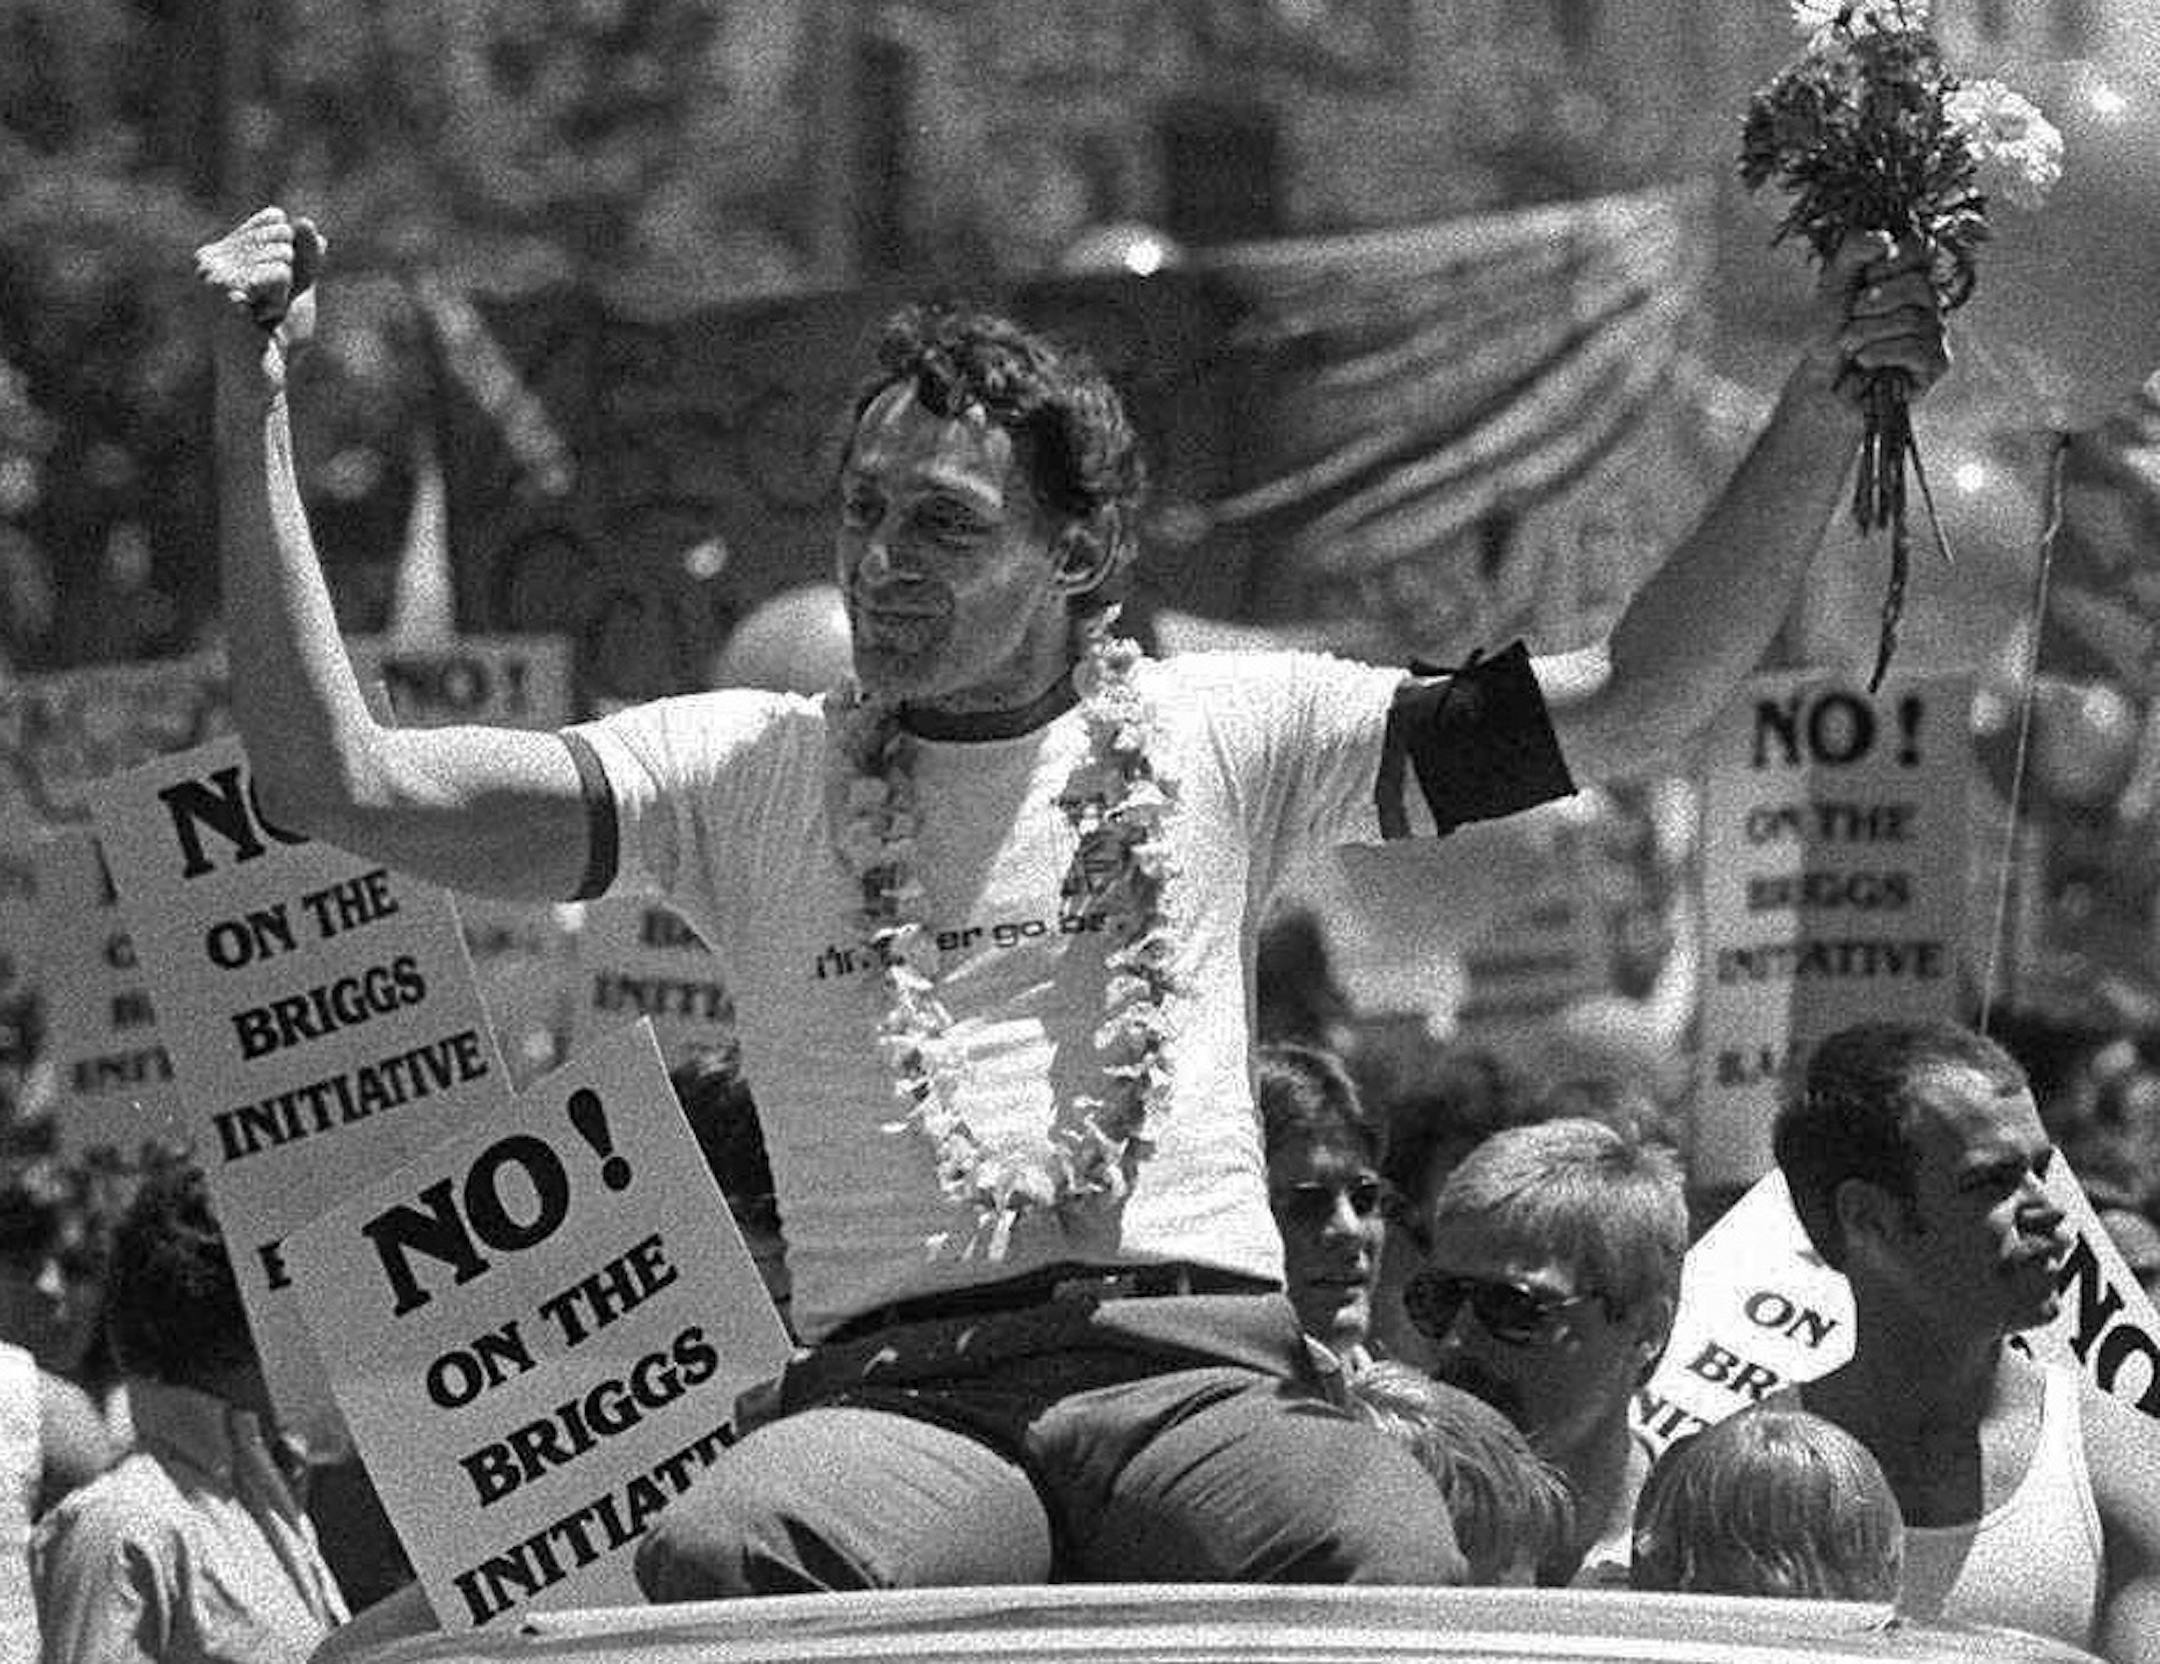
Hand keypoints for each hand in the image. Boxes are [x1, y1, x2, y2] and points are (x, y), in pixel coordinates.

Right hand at [195, 206, 326, 360]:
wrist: (263, 379)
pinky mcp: (222, 286)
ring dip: (284, 292)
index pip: (275, 219)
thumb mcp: (299, 291)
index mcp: (221, 253)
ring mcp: (212, 271)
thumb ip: (305, 258)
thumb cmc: (279, 340)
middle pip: (280, 233)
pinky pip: (279, 273)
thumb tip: (306, 222)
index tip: (271, 291)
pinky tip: (260, 322)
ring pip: (282, 254)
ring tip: (262, 317)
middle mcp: (210, 257)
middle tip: (266, 308)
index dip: (291, 257)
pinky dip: (281, 301)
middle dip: (289, 275)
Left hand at [1805, 231, 1950, 405]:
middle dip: (1874, 301)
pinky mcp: (1936, 364)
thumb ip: (1854, 250)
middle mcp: (1929, 301)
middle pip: (1919, 285)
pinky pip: (1916, 349)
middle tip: (1851, 315)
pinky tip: (1864, 361)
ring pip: (1913, 319)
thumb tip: (1885, 240)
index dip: (1890, 259)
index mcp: (1908, 274)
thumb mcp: (1833, 283)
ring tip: (1849, 345)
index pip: (1921, 247)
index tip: (1865, 276)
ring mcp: (1936, 332)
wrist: (1820, 381)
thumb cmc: (1828, 331)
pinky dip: (1880, 353)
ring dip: (1867, 333)